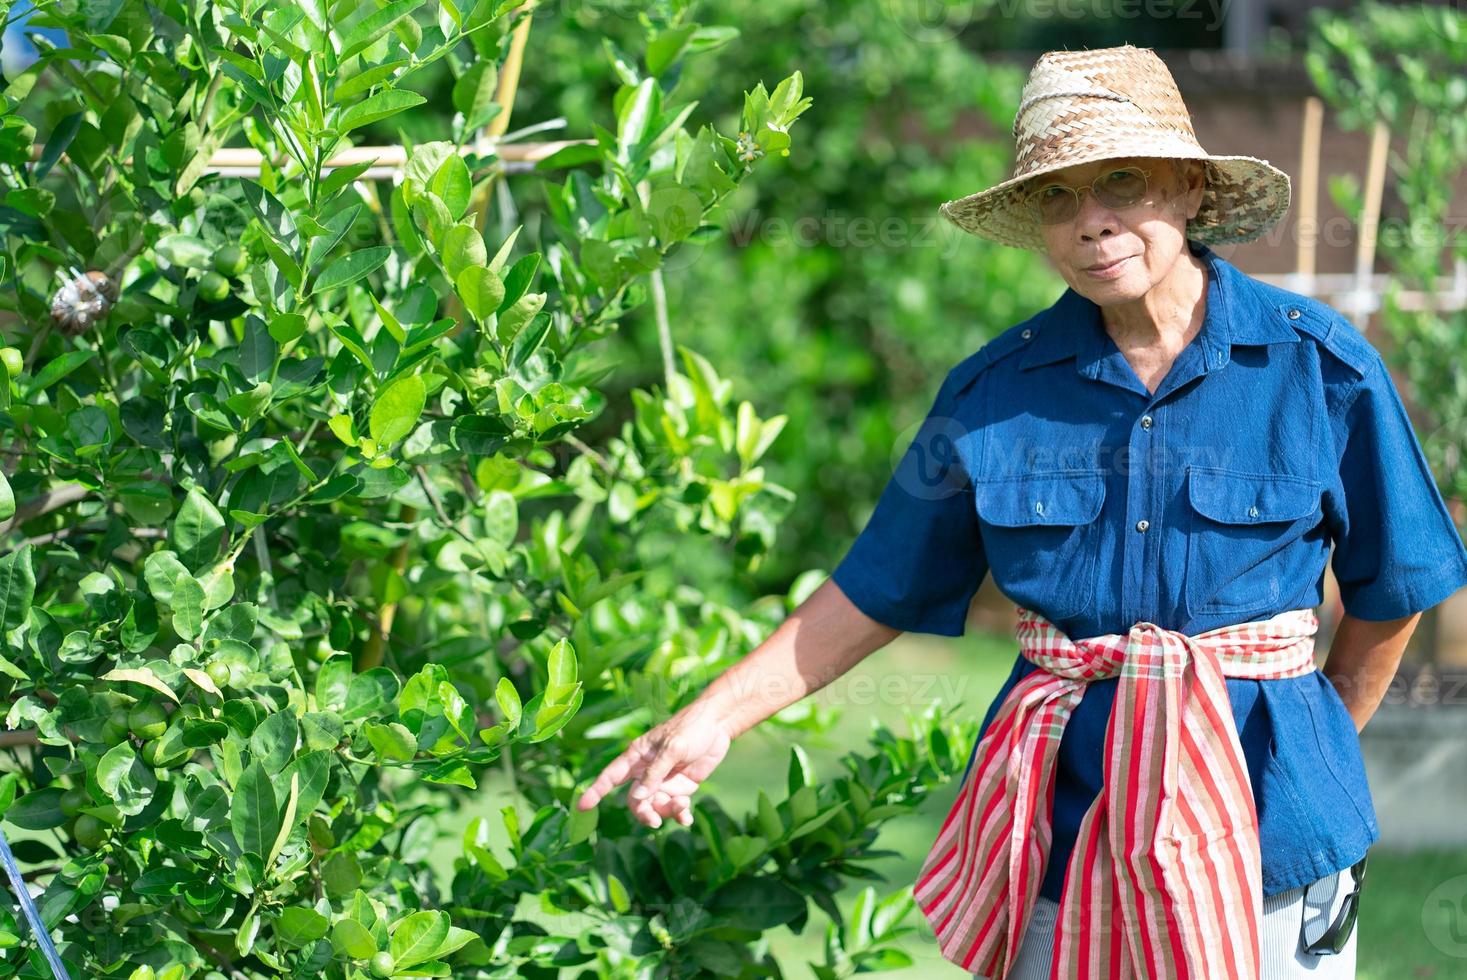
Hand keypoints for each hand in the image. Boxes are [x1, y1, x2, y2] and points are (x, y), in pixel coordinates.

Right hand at [575, 704, 733, 827]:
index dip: (596, 791)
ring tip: (683, 806)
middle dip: (643, 812)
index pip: (611, 776)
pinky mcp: (681, 788)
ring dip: (667, 812)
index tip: (582, 807)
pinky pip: (674, 808)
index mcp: (637, 756)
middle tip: (655, 820)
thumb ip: (655, 773)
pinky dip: (679, 815)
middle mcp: (647, 771)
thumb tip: (638, 797)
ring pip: (656, 806)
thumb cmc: (690, 728)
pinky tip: (686, 818)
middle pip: (635, 800)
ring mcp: (664, 781)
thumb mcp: (672, 748)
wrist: (718, 724)